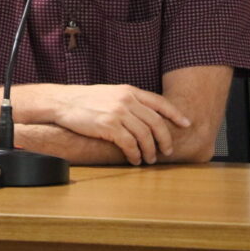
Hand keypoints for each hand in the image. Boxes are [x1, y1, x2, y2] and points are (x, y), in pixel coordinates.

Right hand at [47, 84, 190, 164]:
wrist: (63, 102)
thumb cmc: (86, 100)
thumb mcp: (111, 93)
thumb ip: (128, 101)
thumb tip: (145, 116)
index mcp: (129, 91)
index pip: (160, 102)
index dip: (175, 114)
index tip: (185, 124)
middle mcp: (126, 100)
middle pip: (156, 122)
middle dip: (165, 139)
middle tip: (167, 150)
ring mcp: (118, 113)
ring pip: (144, 135)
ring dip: (150, 150)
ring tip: (150, 159)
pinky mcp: (108, 126)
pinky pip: (129, 144)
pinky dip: (135, 154)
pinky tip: (134, 159)